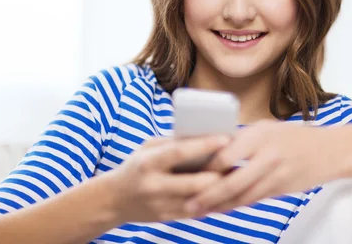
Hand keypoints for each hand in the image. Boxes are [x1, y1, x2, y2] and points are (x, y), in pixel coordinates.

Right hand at [105, 134, 229, 222]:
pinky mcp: (166, 218)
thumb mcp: (147, 148)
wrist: (114, 200)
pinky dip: (211, 202)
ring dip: (219, 190)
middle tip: (237, 163)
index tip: (225, 138)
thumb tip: (202, 133)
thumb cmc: (136, 166)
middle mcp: (153, 186)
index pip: (179, 152)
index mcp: (148, 163)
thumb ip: (171, 142)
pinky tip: (224, 193)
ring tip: (235, 177)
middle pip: (194, 183)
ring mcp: (160, 205)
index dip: (204, 145)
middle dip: (218, 174)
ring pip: (198, 200)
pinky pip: (195, 211)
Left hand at [185, 121, 333, 214]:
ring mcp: (275, 175)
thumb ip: (240, 139)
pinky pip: (253, 200)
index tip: (186, 174)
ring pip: (241, 196)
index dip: (204, 168)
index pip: (224, 155)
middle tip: (187, 203)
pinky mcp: (281, 189)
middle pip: (231, 181)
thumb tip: (210, 149)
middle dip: (207, 195)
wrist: (329, 150)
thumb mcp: (265, 129)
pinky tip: (221, 209)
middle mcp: (267, 156)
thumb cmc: (292, 136)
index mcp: (258, 136)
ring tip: (198, 211)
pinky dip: (235, 206)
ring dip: (218, 206)